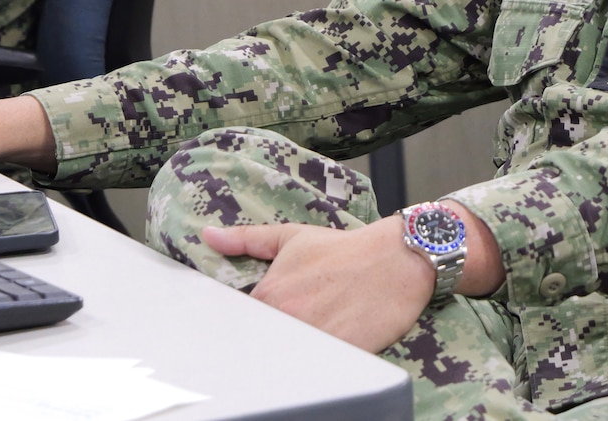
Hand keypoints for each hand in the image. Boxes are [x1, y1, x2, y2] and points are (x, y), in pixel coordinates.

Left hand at [201, 216, 433, 352]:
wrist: (398, 258)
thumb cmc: (347, 249)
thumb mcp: (293, 237)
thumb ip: (247, 239)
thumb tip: (210, 236)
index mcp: (269, 295)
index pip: (245, 323)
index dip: (258, 323)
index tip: (274, 318)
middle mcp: (286, 319)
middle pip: (265, 344)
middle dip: (275, 339)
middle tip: (299, 327)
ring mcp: (313, 340)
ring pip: (289, 360)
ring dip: (294, 355)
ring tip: (313, 337)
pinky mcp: (340, 356)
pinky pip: (320, 370)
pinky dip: (319, 367)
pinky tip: (328, 351)